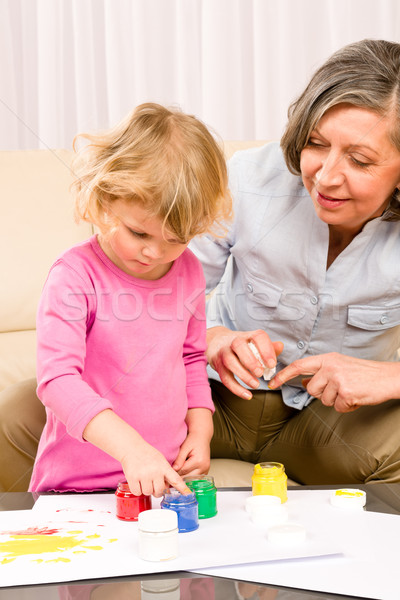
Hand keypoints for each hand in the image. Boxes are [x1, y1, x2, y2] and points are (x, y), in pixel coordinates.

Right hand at [121, 439, 189, 496]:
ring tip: (144, 480)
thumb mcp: (160, 460)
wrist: (131, 447)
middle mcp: (155, 471)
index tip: (188, 494)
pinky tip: (137, 482)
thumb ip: (165, 472)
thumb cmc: (147, 454)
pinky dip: (137, 490)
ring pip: (148, 493)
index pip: (175, 479)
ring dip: (146, 489)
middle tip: (152, 483)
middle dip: (156, 490)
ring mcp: (143, 475)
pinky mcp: (133, 478)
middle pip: (159, 491)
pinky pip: (137, 492)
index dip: (182, 488)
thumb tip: (168, 487)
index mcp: (163, 466)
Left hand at [173, 408, 212, 475]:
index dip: (175, 472)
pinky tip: (184, 471)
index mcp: (199, 461)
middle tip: (170, 474)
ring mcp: (206, 469)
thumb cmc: (193, 439)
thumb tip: (174, 469)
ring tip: (177, 472)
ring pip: (192, 479)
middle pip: (188, 477)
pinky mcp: (206, 471)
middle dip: (179, 476)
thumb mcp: (185, 447)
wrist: (202, 436)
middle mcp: (204, 466)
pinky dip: (189, 476)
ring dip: (184, 477)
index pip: (183, 471)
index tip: (168, 471)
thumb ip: (180, 458)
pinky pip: (195, 477)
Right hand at [206, 326, 282, 398]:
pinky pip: (225, 378)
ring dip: (244, 375)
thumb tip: (280, 346)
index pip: (257, 336)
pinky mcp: (218, 367)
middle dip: (251, 361)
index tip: (272, 364)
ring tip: (256, 385)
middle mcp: (234, 342)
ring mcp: (224, 353)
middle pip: (239, 346)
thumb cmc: (241, 346)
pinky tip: (247, 395)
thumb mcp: (254, 343)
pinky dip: (236, 389)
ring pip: (230, 362)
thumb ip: (268, 346)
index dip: (266, 350)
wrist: (216, 343)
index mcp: (247, 336)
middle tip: (260, 373)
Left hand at [269, 352, 399, 412]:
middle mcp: (330, 367)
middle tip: (340, 388)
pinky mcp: (346, 392)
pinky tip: (356, 397)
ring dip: (337, 401)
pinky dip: (347, 406)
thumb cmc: (365, 373)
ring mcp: (338, 379)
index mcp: (327, 359)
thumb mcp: (339, 365)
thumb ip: (321, 372)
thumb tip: (303, 381)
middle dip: (323, 394)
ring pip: (324, 400)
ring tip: (350, 391)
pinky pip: (338, 407)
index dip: (284, 375)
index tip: (273, 382)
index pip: (299, 365)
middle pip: (311, 389)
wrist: (388, 377)